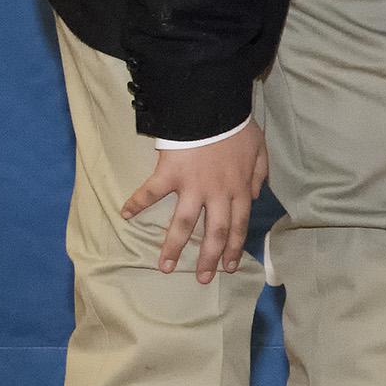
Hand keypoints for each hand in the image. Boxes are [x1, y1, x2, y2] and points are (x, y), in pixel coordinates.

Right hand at [121, 120, 268, 282]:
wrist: (214, 106)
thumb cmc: (237, 126)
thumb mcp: (259, 149)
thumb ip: (259, 174)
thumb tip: (255, 196)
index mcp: (238, 189)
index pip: (239, 226)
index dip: (234, 249)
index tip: (228, 268)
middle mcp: (217, 194)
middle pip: (214, 234)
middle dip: (208, 260)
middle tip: (201, 279)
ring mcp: (193, 186)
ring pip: (184, 224)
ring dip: (173, 247)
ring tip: (164, 267)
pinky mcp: (170, 173)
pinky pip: (151, 192)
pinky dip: (136, 203)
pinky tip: (125, 215)